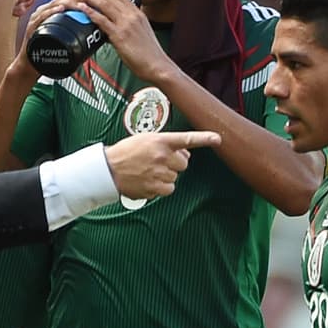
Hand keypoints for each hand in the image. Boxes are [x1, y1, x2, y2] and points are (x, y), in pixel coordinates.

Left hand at [70, 0, 175, 81]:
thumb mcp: (142, 34)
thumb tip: (112, 29)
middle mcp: (133, 16)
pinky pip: (103, 20)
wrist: (158, 66)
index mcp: (138, 14)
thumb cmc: (149, 55)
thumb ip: (129, 27)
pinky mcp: (120, 36)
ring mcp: (126, 24)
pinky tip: (83, 9)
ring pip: (105, 5)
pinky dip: (91, 12)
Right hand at [104, 131, 219, 199]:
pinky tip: (149, 181)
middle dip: (174, 163)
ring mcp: (158, 172)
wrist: (108, 169)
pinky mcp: (155, 187)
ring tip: (148, 171)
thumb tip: (186, 155)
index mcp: (160, 140)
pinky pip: (169, 189)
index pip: (186, 138)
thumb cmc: (127, 152)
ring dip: (166, 175)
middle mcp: (161, 156)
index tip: (218, 139)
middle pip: (184, 163)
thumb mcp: (146, 140)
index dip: (204, 138)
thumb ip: (167, 145)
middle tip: (158, 162)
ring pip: (175, 177)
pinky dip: (162, 188)